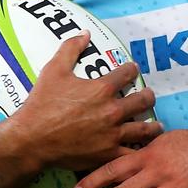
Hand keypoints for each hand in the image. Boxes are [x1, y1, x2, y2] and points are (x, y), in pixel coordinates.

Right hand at [9, 32, 161, 171]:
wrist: (31, 139)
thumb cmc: (41, 104)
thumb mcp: (53, 70)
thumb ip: (70, 48)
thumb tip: (85, 33)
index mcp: (102, 89)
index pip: (127, 73)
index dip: (131, 69)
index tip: (132, 69)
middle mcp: (113, 110)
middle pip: (143, 100)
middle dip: (147, 97)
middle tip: (148, 97)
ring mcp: (112, 134)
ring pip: (145, 129)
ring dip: (152, 125)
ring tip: (156, 125)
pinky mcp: (108, 154)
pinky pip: (132, 154)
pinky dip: (140, 152)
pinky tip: (143, 149)